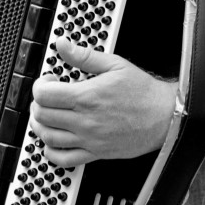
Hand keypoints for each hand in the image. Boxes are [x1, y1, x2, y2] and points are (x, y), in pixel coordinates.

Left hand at [30, 37, 174, 166]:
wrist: (165, 117)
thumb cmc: (144, 93)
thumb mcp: (115, 65)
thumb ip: (84, 55)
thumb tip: (63, 45)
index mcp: (87, 97)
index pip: (44, 95)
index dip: (40, 85)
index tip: (48, 81)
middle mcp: (85, 121)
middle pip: (42, 115)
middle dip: (38, 103)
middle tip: (47, 96)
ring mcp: (89, 139)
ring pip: (47, 137)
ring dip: (40, 125)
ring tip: (47, 115)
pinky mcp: (95, 153)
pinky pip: (63, 159)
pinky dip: (50, 151)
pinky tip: (53, 140)